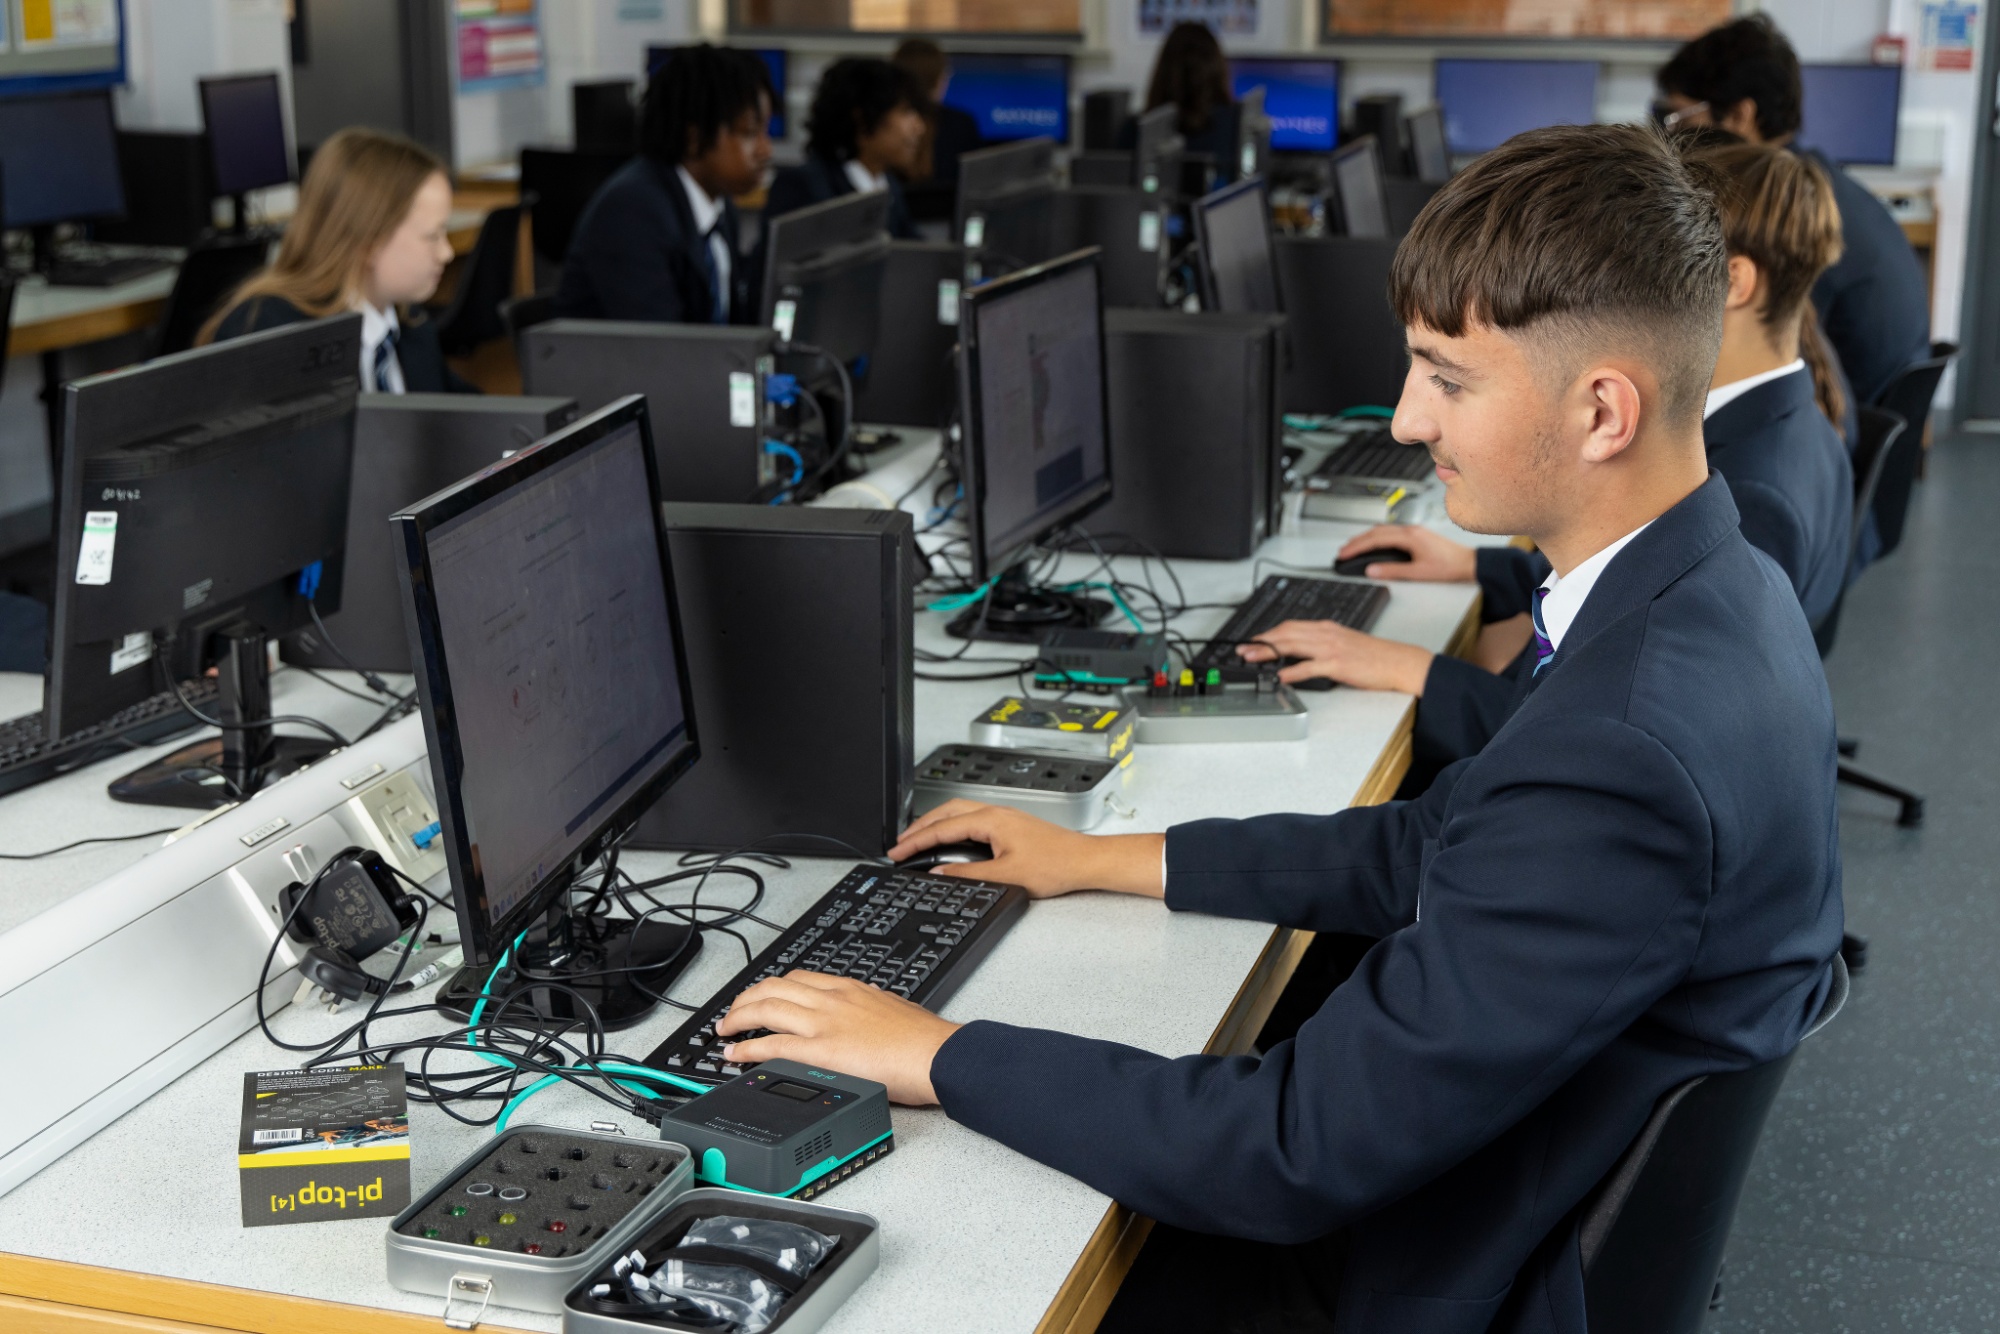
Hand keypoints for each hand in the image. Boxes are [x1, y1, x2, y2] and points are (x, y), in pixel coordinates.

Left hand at [717, 971, 955, 1104]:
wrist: (936, 1054)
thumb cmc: (923, 1039)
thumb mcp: (892, 1008)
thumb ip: (869, 1009)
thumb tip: (863, 1018)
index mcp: (849, 988)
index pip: (798, 978)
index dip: (771, 987)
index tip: (761, 997)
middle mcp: (832, 1000)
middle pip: (773, 987)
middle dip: (745, 998)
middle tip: (733, 1012)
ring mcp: (824, 1023)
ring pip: (766, 1009)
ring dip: (738, 1018)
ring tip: (725, 1029)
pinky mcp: (821, 1051)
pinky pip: (772, 1045)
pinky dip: (747, 1048)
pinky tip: (735, 1054)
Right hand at [888, 801, 1164, 899]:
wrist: (1084, 861)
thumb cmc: (1056, 864)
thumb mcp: (1005, 876)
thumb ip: (968, 874)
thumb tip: (939, 874)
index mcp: (991, 820)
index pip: (942, 827)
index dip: (916, 841)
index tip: (897, 851)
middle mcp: (995, 813)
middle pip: (946, 812)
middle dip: (920, 827)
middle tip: (900, 843)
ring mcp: (1003, 817)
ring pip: (959, 813)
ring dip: (936, 825)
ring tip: (918, 840)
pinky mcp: (1010, 826)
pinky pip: (972, 820)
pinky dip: (953, 828)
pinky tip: (950, 841)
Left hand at [1237, 620, 1434, 694]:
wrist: (1398, 661)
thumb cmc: (1374, 656)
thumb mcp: (1344, 642)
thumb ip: (1321, 644)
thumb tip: (1300, 652)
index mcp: (1327, 628)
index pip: (1290, 626)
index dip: (1268, 633)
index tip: (1253, 641)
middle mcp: (1326, 634)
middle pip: (1285, 633)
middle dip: (1261, 641)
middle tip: (1243, 650)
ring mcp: (1331, 648)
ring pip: (1292, 645)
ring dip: (1268, 652)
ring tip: (1252, 659)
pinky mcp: (1337, 664)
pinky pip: (1309, 667)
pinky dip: (1292, 671)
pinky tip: (1281, 676)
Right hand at [1336, 525, 1476, 582]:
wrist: (1468, 563)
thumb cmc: (1449, 566)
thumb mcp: (1418, 573)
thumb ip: (1392, 571)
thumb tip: (1372, 570)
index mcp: (1409, 536)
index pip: (1375, 540)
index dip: (1356, 547)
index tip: (1344, 554)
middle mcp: (1410, 530)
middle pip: (1375, 532)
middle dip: (1356, 541)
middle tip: (1343, 551)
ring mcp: (1414, 531)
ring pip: (1382, 530)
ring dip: (1366, 538)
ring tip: (1353, 548)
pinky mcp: (1417, 535)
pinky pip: (1390, 532)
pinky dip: (1377, 538)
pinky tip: (1373, 545)